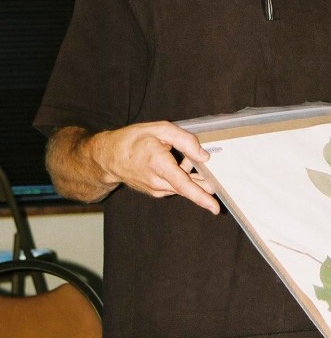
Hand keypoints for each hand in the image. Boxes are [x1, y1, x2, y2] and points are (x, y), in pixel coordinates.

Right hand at [94, 121, 220, 212]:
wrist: (108, 158)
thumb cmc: (132, 140)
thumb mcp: (159, 129)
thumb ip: (185, 141)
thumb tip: (204, 156)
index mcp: (159, 164)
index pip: (183, 184)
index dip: (201, 196)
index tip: (215, 208)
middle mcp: (158, 182)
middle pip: (188, 187)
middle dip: (203, 180)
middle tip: (211, 171)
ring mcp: (157, 190)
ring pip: (183, 186)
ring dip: (190, 174)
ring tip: (177, 156)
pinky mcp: (157, 192)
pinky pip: (176, 186)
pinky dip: (181, 176)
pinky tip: (173, 163)